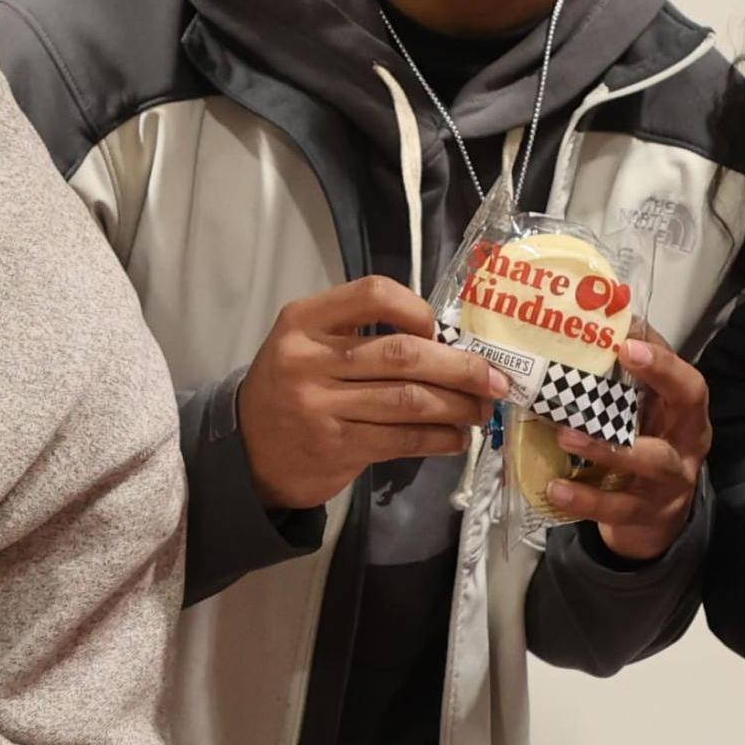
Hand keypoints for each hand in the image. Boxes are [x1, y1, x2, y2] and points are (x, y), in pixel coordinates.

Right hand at [239, 277, 507, 513]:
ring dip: (457, 406)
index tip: (441, 331)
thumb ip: (361, 333)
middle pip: (402, 354)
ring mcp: (320, 406)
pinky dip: (438, 439)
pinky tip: (456, 438)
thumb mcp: (310, 344)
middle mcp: (309, 359)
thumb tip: (448, 343)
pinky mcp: (335, 447)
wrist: (248, 450)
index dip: (417, 309)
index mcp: (304, 321)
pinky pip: (401, 439)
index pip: (372, 294)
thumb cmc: (294, 387)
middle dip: (460, 367)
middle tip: (496, 379)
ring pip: (408, 400)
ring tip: (482, 409)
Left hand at [531, 330, 713, 562]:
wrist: (653, 522)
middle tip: (618, 359)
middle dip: (657, 380)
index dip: (663, 362)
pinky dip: (583, 499)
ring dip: (607, 447)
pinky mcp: (643, 515)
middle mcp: (686, 446)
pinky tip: (554, 488)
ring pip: (649, 462)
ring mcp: (668, 483)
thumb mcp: (643, 416)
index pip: (688, 382)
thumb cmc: (643, 450)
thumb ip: (628, 378)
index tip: (628, 343)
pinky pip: (615, 507)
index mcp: (686, 416)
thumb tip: (604, 323)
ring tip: (565, 435)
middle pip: (686, 409)